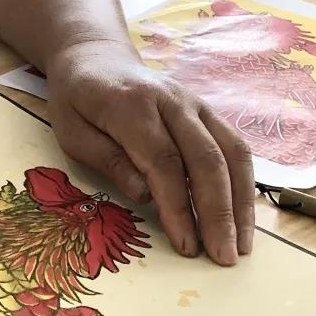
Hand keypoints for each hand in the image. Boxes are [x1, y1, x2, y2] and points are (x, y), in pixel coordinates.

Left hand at [45, 40, 254, 265]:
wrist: (95, 57)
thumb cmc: (78, 100)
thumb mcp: (72, 132)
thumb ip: (108, 161)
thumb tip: (145, 196)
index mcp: (131, 105)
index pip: (163, 161)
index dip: (177, 206)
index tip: (186, 245)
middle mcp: (171, 100)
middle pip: (205, 159)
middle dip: (218, 213)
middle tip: (223, 257)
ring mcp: (195, 103)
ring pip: (231, 153)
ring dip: (240, 203)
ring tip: (241, 246)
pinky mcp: (207, 110)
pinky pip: (234, 146)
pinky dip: (243, 183)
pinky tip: (243, 216)